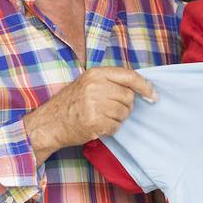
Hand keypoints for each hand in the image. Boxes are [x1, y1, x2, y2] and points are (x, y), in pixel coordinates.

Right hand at [23, 67, 156, 161]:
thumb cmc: (71, 103)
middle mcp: (95, 86)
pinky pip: (116, 126)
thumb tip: (141, 88)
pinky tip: (98, 126)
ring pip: (124, 113)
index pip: (130, 76)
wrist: (49, 123)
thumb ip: (111, 82)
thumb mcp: (88, 83)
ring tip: (101, 117)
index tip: (153, 95)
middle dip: (125, 106)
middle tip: (110, 110)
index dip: (145, 86)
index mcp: (96, 73)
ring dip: (117, 118)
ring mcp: (94, 104)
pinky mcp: (94, 122)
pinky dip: (110, 129)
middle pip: (129, 97)